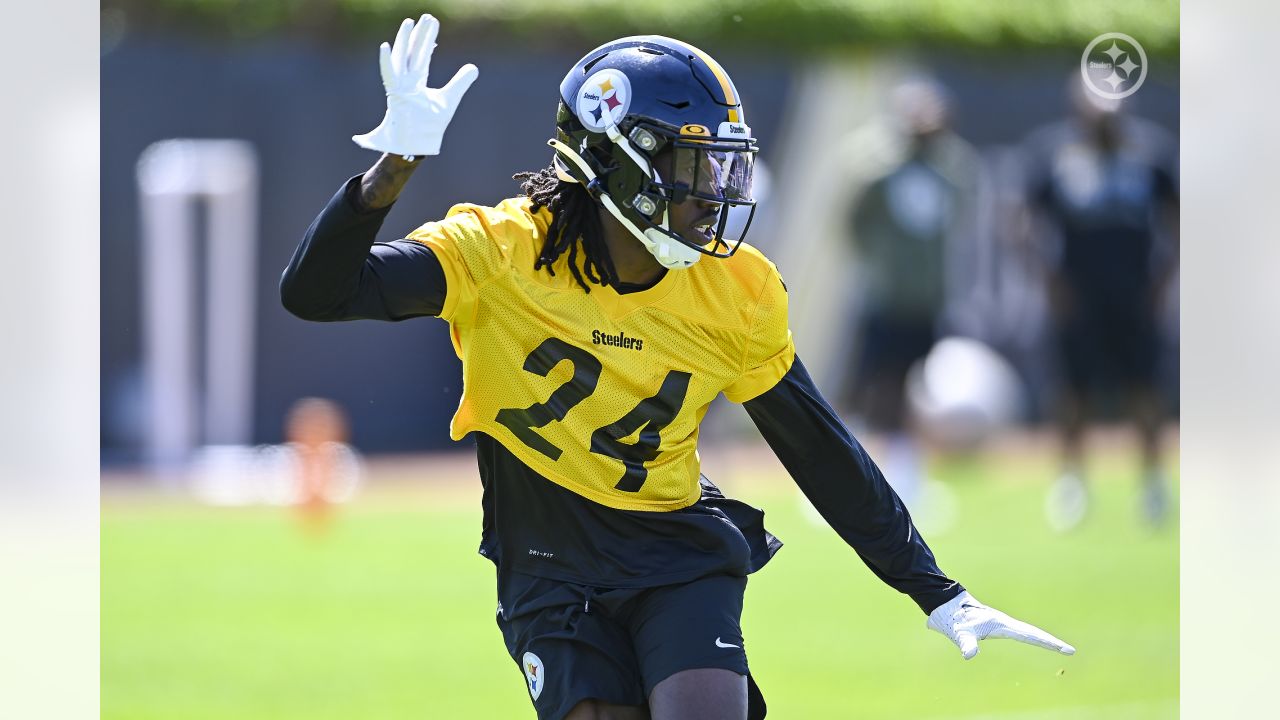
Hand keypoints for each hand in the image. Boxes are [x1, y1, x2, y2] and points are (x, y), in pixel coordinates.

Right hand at [352, 14, 478, 157]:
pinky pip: (389, 76)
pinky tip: (386, 46)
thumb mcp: (449, 100)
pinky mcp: (395, 96)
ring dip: (405, 41)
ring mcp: (400, 88)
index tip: (432, 24)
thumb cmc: (428, 127)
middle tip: (427, 16)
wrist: (416, 146)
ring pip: (402, 59)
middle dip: (419, 35)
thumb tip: (474, 67)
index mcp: (416, 82)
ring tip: (410, 22)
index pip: (422, 56)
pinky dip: (386, 62)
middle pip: (413, 53)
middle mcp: (406, 82)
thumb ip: (460, 82)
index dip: (427, 40)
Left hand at [927, 591, 1074, 659]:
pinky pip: (1018, 633)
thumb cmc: (952, 619)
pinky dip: (1031, 637)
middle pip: (1032, 633)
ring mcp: (1001, 624)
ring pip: (1027, 631)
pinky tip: (1036, 640)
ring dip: (1043, 639)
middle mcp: (1004, 623)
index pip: (1029, 635)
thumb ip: (965, 643)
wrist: (944, 604)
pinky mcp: (996, 625)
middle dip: (1050, 642)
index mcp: (1000, 625)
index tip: (1065, 649)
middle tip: (1070, 650)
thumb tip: (969, 654)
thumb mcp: (959, 634)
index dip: (1047, 642)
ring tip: (1060, 647)